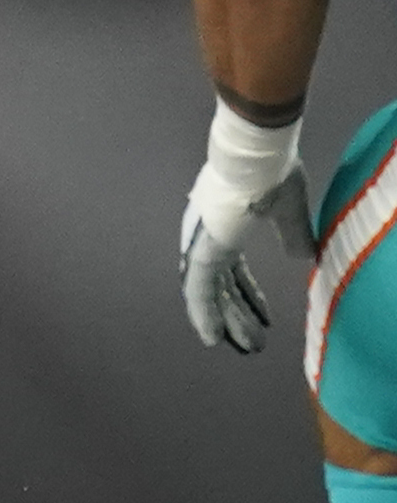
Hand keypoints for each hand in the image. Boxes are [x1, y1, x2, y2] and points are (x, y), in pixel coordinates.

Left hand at [180, 104, 313, 353]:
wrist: (257, 155)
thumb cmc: (272, 172)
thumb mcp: (289, 209)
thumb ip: (294, 234)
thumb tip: (304, 256)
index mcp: (226, 228)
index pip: (233, 271)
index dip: (248, 296)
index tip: (263, 318)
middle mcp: (208, 238)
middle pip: (222, 287)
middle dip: (238, 316)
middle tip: (251, 343)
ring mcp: (202, 244)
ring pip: (211, 293)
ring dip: (227, 322)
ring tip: (242, 347)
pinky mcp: (201, 250)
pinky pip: (198, 290)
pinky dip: (204, 314)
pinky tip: (211, 338)